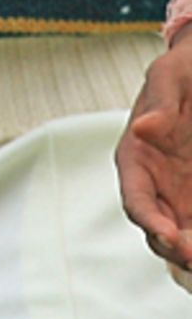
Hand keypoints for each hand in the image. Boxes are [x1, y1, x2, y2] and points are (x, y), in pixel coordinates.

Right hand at [116, 25, 191, 270]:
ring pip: (183, 236)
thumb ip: (160, 101)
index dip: (149, 220)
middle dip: (176, 248)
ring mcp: (180, 193)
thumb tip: (142, 128)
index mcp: (135, 157)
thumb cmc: (183, 70)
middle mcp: (155, 182)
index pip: (135, 199)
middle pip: (158, 228)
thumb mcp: (170, 75)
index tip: (170, 235)